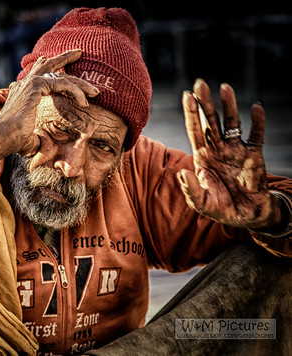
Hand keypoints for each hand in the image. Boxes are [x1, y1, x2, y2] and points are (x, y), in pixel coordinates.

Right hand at [0, 49, 98, 170]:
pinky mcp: (37, 86)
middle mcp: (25, 84)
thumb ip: (38, 137)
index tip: (64, 67)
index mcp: (23, 92)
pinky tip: (84, 102)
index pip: (40, 75)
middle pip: (49, 65)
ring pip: (61, 75)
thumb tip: (43, 147)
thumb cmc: (13, 140)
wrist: (2, 136)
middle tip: (79, 53)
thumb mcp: (30, 137)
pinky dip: (75, 92)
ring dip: (80, 83)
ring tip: (94, 91)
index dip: (53, 69)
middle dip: (65, 58)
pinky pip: (62, 83)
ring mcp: (30, 82)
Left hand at [177, 78, 281, 228]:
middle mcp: (218, 150)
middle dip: (205, 103)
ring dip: (229, 106)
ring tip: (224, 87)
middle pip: (210, 121)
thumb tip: (182, 173)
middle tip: (199, 83)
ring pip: (232, 123)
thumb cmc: (221, 208)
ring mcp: (237, 151)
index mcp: (203, 158)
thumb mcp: (202, 203)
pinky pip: (257, 135)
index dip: (190, 114)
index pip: (194, 131)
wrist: (247, 216)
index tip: (186, 96)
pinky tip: (256, 108)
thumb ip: (191, 190)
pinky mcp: (255, 156)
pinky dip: (258, 122)